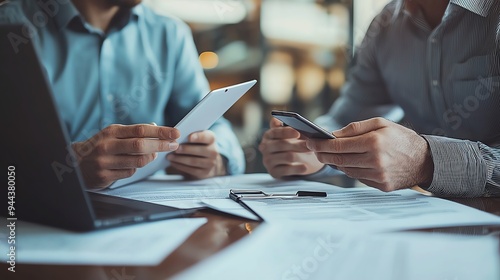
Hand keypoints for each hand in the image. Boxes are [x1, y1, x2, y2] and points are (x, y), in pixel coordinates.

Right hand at [72, 124, 179, 188]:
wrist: (74, 162)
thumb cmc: (100, 145)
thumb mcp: (114, 134)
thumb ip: (134, 131)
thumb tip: (156, 127)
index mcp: (111, 131)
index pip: (141, 130)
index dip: (161, 131)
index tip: (175, 133)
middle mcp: (107, 145)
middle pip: (141, 145)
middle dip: (161, 145)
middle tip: (174, 145)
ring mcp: (105, 162)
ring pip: (138, 161)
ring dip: (150, 158)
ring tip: (153, 155)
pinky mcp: (104, 176)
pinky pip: (130, 173)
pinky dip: (136, 169)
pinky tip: (133, 165)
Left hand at [166, 130, 225, 178]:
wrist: (207, 161)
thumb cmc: (197, 145)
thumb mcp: (197, 138)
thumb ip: (189, 135)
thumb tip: (175, 136)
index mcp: (211, 139)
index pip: (207, 137)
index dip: (199, 137)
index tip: (189, 137)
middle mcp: (213, 151)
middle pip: (200, 150)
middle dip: (186, 149)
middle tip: (175, 148)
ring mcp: (210, 163)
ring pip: (194, 161)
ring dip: (180, 159)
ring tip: (169, 156)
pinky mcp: (204, 173)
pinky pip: (191, 170)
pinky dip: (180, 166)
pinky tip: (173, 162)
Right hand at [258, 118, 324, 177]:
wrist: (294, 161)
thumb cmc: (293, 143)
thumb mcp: (293, 135)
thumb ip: (295, 129)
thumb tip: (304, 127)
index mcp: (269, 135)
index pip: (275, 132)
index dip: (286, 132)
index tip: (297, 133)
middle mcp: (265, 147)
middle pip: (281, 144)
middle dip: (297, 144)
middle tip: (309, 145)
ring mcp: (268, 160)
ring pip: (286, 157)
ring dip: (300, 155)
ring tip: (310, 153)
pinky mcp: (273, 172)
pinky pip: (286, 170)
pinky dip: (297, 168)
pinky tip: (304, 167)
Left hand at [306, 117, 433, 190]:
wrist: (425, 160)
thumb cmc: (401, 138)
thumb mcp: (380, 123)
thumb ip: (355, 128)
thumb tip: (333, 134)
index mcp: (373, 142)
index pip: (338, 146)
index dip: (320, 145)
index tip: (310, 142)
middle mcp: (374, 161)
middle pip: (338, 160)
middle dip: (322, 155)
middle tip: (313, 149)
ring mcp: (378, 175)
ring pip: (346, 171)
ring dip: (334, 163)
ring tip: (327, 155)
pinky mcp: (380, 186)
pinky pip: (357, 178)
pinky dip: (349, 170)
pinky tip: (346, 163)